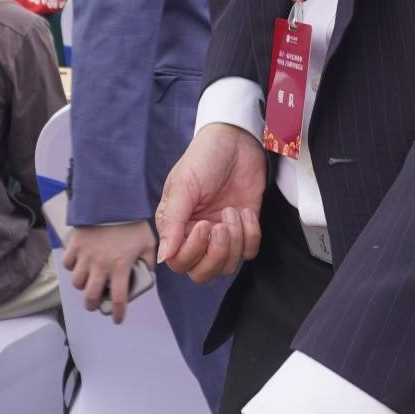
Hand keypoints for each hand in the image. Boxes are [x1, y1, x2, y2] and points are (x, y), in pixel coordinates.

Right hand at [63, 223, 152, 324]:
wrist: (112, 201)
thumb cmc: (132, 222)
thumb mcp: (148, 242)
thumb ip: (148, 261)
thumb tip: (147, 273)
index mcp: (120, 267)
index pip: (118, 299)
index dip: (117, 314)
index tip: (117, 319)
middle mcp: (100, 265)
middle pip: (90, 297)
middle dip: (92, 305)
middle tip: (95, 304)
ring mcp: (85, 256)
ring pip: (77, 282)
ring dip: (83, 286)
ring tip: (88, 282)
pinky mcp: (74, 245)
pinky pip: (68, 263)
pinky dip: (72, 267)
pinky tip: (79, 264)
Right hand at [156, 122, 266, 283]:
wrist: (237, 140)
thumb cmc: (204, 158)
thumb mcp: (183, 186)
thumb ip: (172, 223)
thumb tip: (163, 257)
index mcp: (175, 226)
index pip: (179, 262)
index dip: (193, 251)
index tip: (204, 224)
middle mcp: (197, 235)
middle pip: (202, 273)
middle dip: (215, 255)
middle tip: (221, 227)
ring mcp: (221, 234)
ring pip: (227, 266)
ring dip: (234, 241)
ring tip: (232, 211)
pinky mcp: (244, 229)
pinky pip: (248, 252)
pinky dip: (250, 235)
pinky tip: (246, 211)